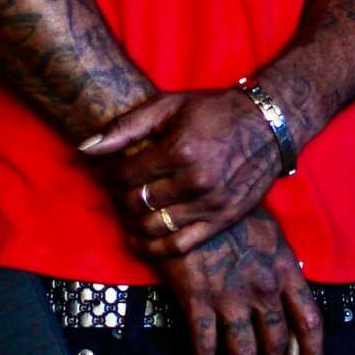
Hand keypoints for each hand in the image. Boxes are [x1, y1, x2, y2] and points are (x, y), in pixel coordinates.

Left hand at [82, 88, 283, 254]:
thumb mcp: (169, 105)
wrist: (268, 125)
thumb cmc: (214, 111)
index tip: (107, 169)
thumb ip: (125, 126)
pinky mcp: (222, 222)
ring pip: (152, 227)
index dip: (107, 174)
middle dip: (119, 196)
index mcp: (180, 150)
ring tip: (130, 207)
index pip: (124, 175)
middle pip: (136, 203)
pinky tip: (139, 238)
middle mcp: (196, 182)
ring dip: (132, 221)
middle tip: (118, 188)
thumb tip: (85, 148)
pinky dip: (152, 248)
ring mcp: (210, 206)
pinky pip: (178, 247)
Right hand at [158, 209, 323, 354]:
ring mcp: (231, 294)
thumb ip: (276, 263)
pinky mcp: (199, 298)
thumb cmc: (228, 208)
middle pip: (276, 344)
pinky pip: (203, 343)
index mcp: (284, 269)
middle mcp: (263, 287)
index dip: (313, 354)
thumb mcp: (266, 229)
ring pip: (242, 352)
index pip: (310, 320)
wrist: (190, 193)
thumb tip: (281, 293)